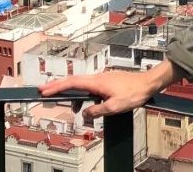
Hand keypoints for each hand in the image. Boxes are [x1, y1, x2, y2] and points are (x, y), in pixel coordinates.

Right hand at [39, 63, 175, 121]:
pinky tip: (85, 101)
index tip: (44, 90)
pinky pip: (90, 86)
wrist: (148, 83)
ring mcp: (103, 78)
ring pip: (82, 84)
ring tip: (68, 104)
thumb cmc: (134, 92)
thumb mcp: (114, 107)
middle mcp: (98, 78)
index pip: (72, 83)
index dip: (56, 87)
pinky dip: (82, 92)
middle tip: (43, 90)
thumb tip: (84, 114)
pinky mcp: (108, 81)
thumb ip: (97, 111)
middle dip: (57, 85)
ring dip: (71, 92)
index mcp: (97, 82)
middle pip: (73, 81)